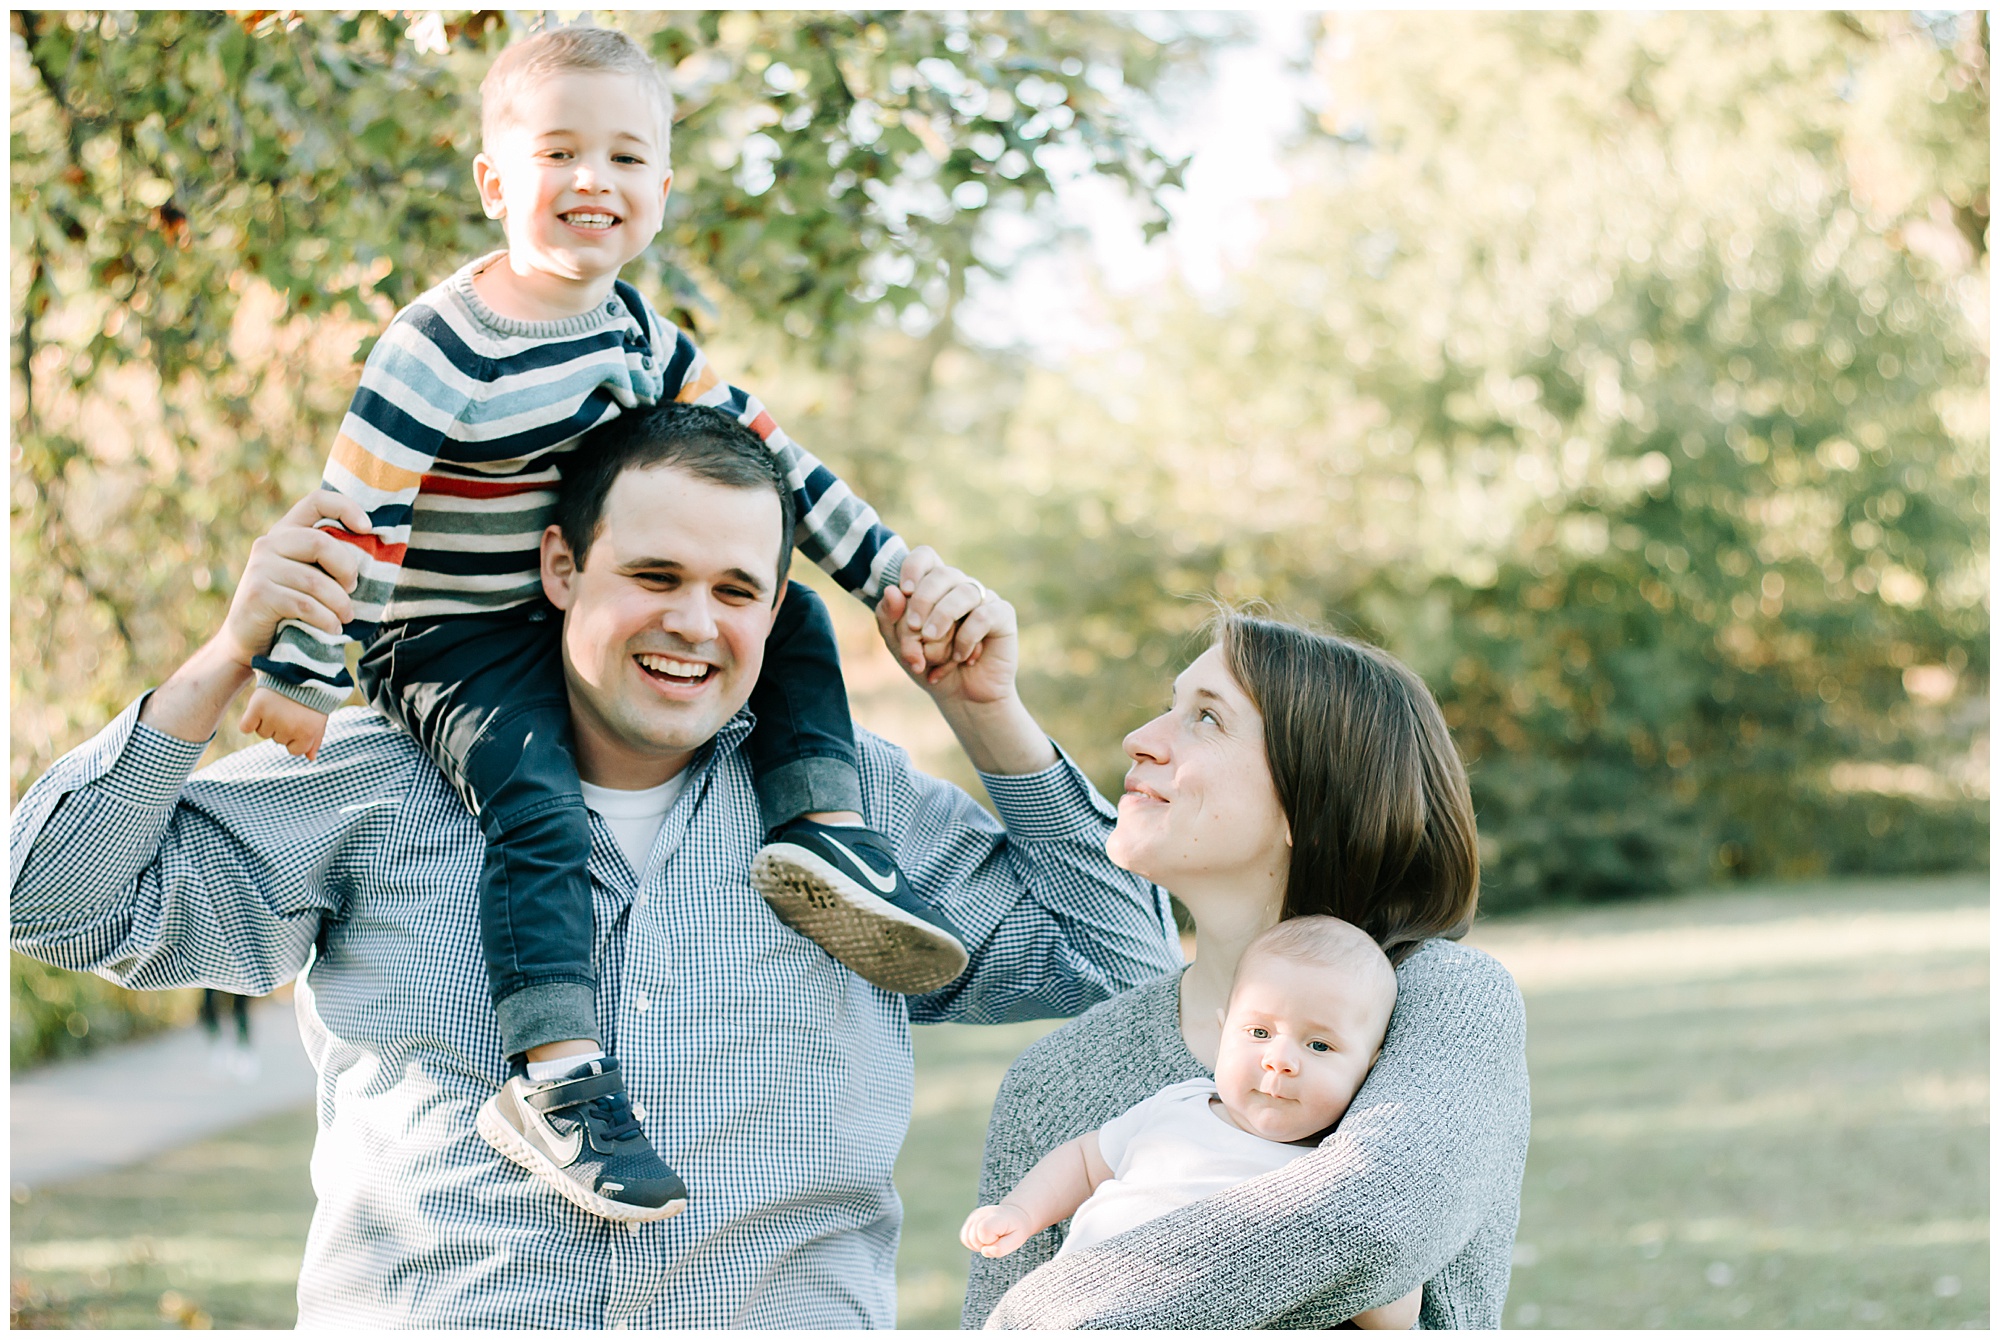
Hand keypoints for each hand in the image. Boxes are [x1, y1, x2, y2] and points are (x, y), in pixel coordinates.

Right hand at [216, 490, 370, 670]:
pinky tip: (332, 629)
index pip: (317, 501)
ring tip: (345, 617)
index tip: (367, 528)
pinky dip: (326, 620)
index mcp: (287, 532)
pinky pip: (305, 605)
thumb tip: (380, 552)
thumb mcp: (310, 575)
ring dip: (339, 604)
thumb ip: (329, 561)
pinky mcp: (258, 593)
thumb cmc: (292, 605)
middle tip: (353, 590)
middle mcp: (270, 543)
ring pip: (315, 581)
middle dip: (346, 569)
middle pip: (320, 543)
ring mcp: (260, 567)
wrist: (249, 639)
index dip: (346, 507)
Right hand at [240, 685, 330, 760]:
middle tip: (289, 708)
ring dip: (266, 721)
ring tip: (277, 704)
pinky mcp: (257, 707)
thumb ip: (315, 740)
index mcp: (308, 733)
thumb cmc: (311, 697)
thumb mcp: (319, 718)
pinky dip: (248, 721)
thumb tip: (310, 759)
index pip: (295, 751)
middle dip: (282, 727)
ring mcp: (273, 718)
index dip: (296, 737)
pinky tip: (258, 710)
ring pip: (262, 733)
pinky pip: (246, 727)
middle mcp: (290, 728)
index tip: (299, 722)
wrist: (301, 669)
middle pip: (277, 740)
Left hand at [877, 548, 1015, 704]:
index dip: (913, 567)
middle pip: (942, 573)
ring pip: (964, 592)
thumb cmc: (930, 666)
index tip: (905, 591)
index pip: (925, 556)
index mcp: (933, 587)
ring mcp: (983, 599)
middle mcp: (959, 587)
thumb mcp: (900, 646)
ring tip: (932, 646)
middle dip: (923, 601)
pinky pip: (983, 615)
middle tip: (915, 629)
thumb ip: (889, 619)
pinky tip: (960, 658)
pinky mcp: (1002, 615)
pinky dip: (966, 638)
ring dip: (943, 619)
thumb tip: (892, 591)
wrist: (962, 698)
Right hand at [959, 1203, 1035, 1258]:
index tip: (1000, 1238)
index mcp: (996, 1217)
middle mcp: (982, 1213)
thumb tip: (984, 1251)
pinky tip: (984, 1239)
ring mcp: (975, 1215)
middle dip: (984, 1245)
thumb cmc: (1016, 1229)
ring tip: (991, 1239)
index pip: (983, 1230)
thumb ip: (1001, 1249)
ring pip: (966, 1239)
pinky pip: (964, 1238)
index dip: (990, 1241)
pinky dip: (972, 1243)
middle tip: (997, 1239)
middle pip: (973, 1238)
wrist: (1015, 1215)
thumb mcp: (1016, 1241)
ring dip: (978, 1245)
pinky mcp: (970, 1219)